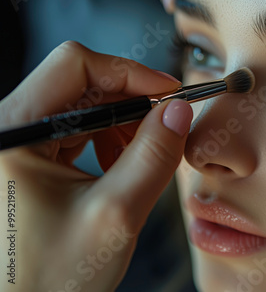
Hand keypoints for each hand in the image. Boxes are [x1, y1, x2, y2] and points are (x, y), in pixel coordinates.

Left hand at [0, 41, 192, 290]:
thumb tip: (178, 113)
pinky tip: (119, 167)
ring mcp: (15, 147)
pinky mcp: (27, 162)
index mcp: (11, 135)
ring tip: (141, 158)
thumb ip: (153, 158)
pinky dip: (106, 142)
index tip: (168, 92)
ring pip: (79, 108)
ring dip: (120, 125)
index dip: (130, 73)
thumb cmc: (47, 280)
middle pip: (78, 84)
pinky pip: (73, 133)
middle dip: (130, 104)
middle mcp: (7, 133)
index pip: (74, 65)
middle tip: (166, 126)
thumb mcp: (115, 215)